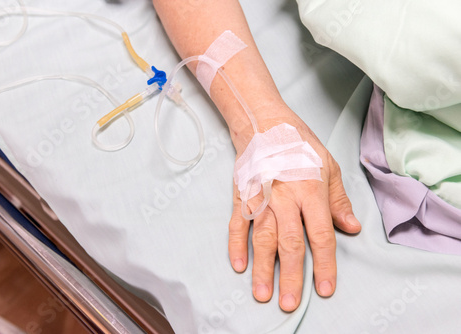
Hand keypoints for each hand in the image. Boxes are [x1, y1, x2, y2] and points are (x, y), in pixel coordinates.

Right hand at [227, 107, 360, 311]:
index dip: (324, 265)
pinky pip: (238, 223)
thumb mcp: (329, 167)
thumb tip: (351, 228)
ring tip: (262, 294)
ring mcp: (261, 198)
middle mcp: (286, 198)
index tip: (325, 289)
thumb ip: (338, 201)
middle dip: (291, 276)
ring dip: (263, 268)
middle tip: (289, 303)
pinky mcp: (243, 195)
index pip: (320, 236)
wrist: (265, 123)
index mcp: (311, 192)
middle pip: (290, 243)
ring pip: (262, 238)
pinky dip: (237, 244)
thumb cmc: (300, 144)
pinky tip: (239, 265)